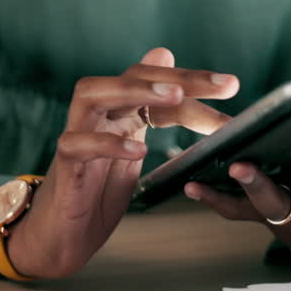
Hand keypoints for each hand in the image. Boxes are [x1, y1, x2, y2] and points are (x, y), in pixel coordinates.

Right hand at [0, 47, 238, 278]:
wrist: (58, 235)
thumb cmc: (97, 191)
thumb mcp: (136, 148)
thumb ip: (157, 111)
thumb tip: (167, 54)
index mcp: (121, 111)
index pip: (158, 82)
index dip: (195, 82)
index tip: (232, 86)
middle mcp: (98, 114)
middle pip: (133, 78)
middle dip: (179, 78)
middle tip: (224, 85)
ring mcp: (77, 135)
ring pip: (93, 94)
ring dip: (134, 90)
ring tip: (174, 96)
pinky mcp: (64, 164)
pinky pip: (78, 144)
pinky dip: (108, 143)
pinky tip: (138, 150)